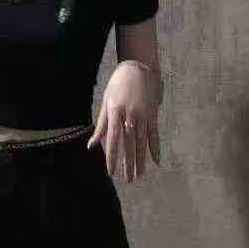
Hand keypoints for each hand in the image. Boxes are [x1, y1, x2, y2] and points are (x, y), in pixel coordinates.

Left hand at [86, 62, 160, 181]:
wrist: (138, 67)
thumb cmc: (118, 84)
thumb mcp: (106, 101)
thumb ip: (101, 124)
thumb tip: (91, 144)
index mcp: (115, 112)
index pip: (113, 139)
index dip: (112, 156)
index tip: (111, 172)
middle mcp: (129, 116)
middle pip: (129, 144)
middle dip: (128, 163)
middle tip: (128, 180)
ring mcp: (142, 115)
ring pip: (141, 142)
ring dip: (141, 160)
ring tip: (139, 175)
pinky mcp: (152, 114)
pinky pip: (154, 134)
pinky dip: (155, 147)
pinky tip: (156, 161)